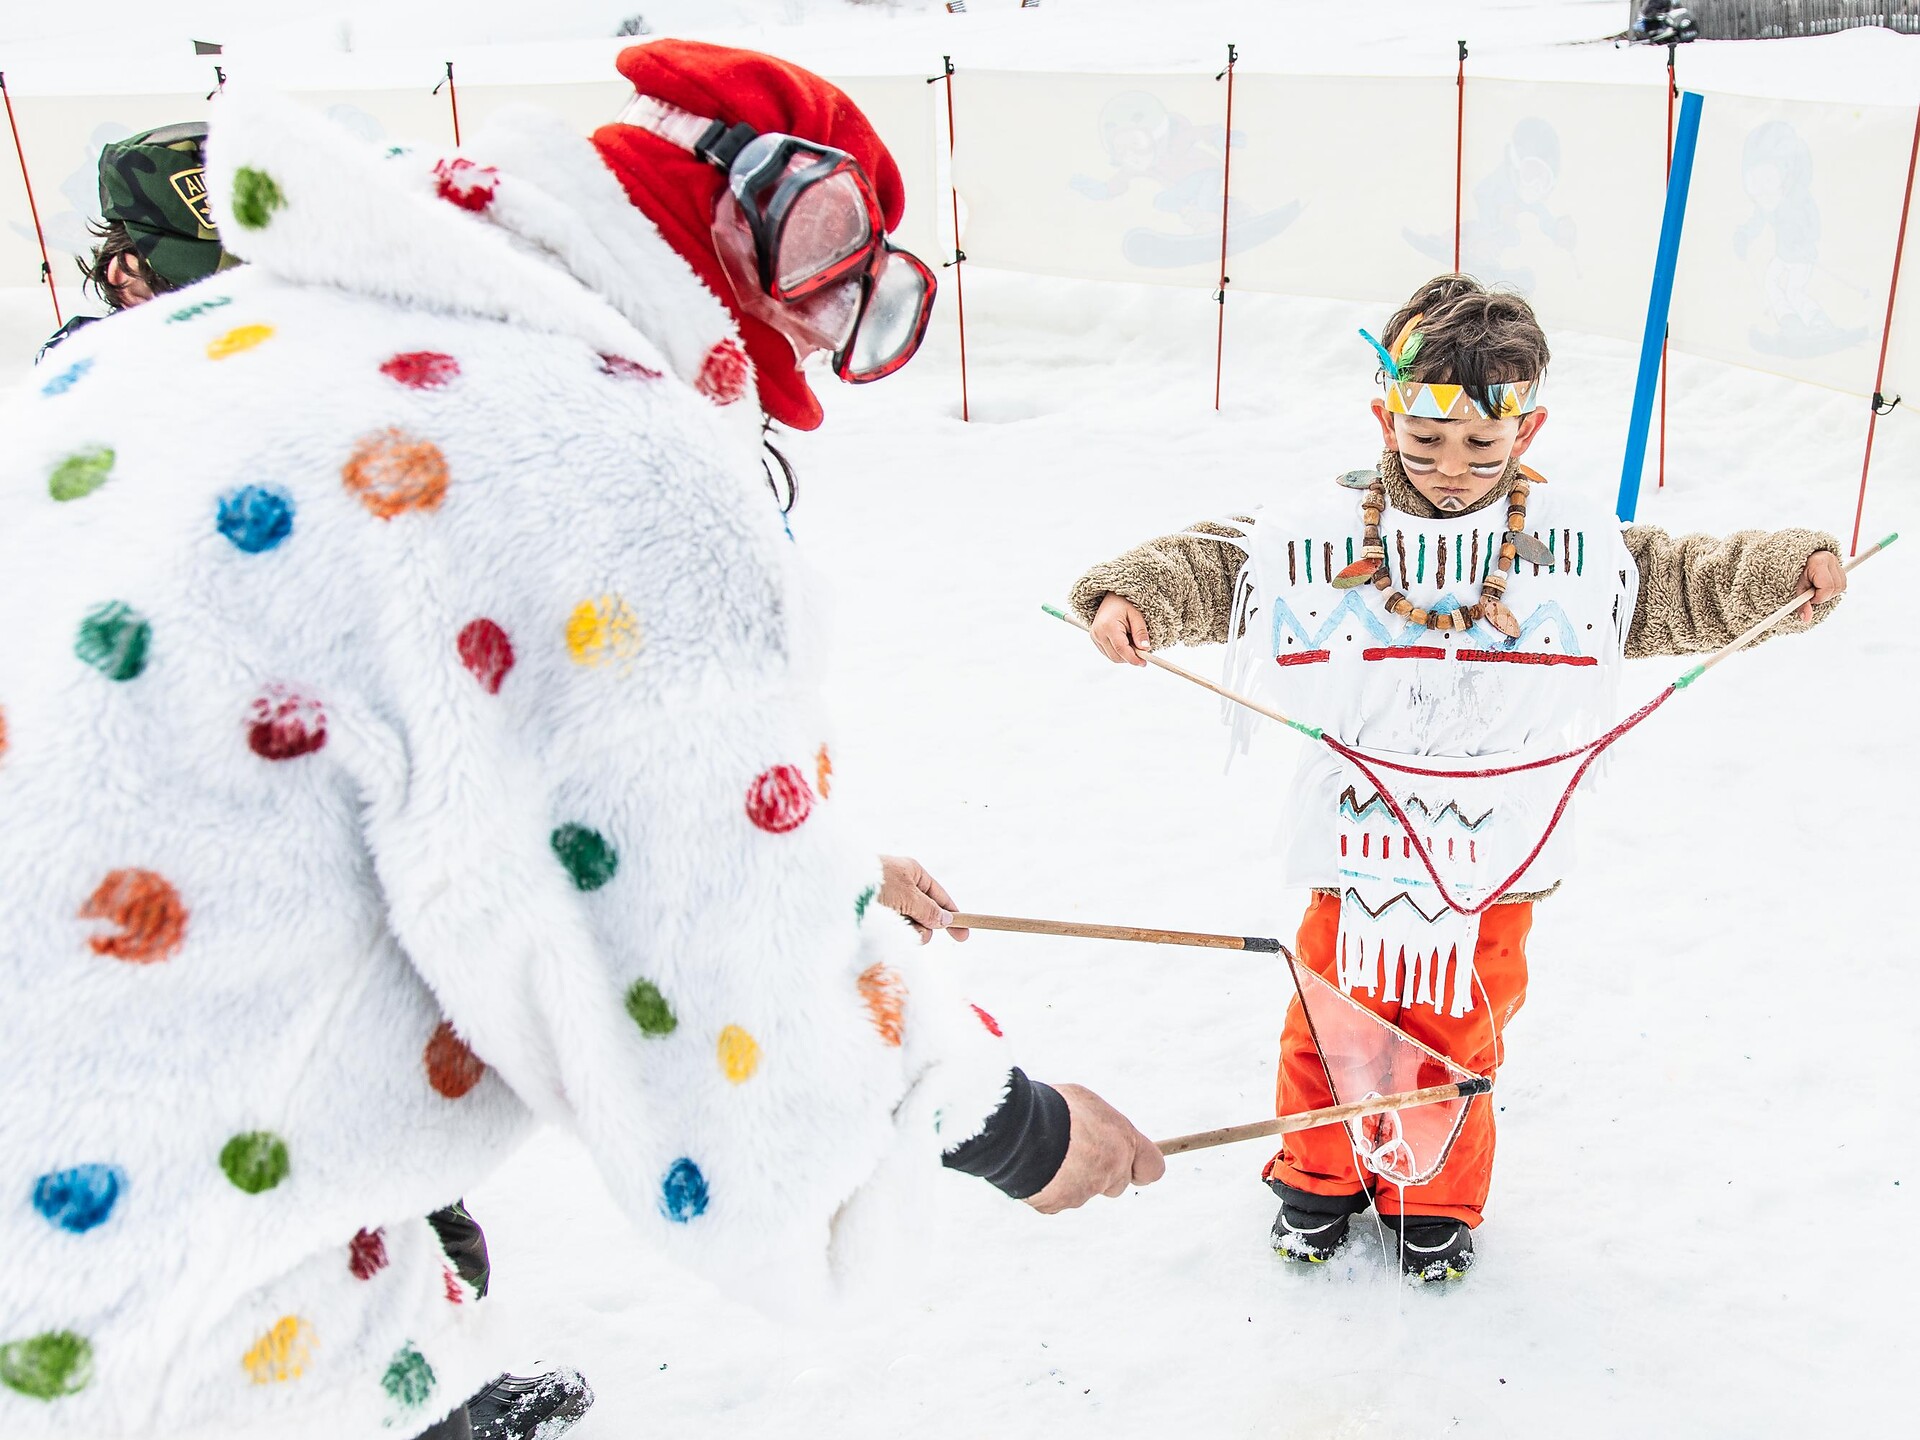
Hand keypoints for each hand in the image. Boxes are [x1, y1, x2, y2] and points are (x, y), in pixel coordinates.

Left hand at [877, 855, 969, 943]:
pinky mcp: (877, 913)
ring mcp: (889, 900)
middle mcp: (903, 886)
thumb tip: (947, 920)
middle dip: (924, 925)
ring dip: (908, 929)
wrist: (837, 884)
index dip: (952, 915)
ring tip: (891, 923)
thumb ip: (928, 910)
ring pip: (911, 923)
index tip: (963, 935)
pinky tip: (884, 926)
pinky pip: (895, 927)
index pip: (940, 896)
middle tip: (914, 927)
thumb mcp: (907, 895)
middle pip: (926, 914)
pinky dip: (895, 930)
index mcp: (914, 873)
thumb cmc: (873, 882)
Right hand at [1024, 1084, 1165, 1213]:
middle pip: (1116, 1185)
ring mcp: (1086, 1191)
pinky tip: (1035, 1167)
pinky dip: (1048, 1188)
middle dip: (1101, 1174)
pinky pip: (1057, 1199)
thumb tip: (1101, 1133)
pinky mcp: (1059, 1204)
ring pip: (1085, 1192)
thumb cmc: (1055, 1106)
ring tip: (1049, 1154)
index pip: (1153, 1168)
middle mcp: (1111, 1170)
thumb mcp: (1087, 1104)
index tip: (1133, 1166)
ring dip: (1072, 1179)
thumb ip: (1102, 1127)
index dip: (1141, 1167)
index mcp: (1123, 1141)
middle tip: (1076, 1153)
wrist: (1021, 1127)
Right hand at [1090, 594, 1151, 665]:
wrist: (1111, 596)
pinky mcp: (1095, 639)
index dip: (1133, 659)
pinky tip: (1125, 640)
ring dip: (1125, 655)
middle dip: (1130, 657)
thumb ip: (1140, 632)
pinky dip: (1119, 652)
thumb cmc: (1124, 602)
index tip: (1144, 663)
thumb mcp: (1136, 614)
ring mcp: (1094, 637)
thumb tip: (1145, 649)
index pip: (1121, 649)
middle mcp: (1098, 633)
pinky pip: (1108, 653)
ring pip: (1112, 657)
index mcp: (1108, 625)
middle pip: (1116, 656)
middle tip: (1142, 651)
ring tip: (1132, 641)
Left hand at [1797, 550, 1845, 621]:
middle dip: (1824, 595)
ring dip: (1829, 592)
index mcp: (1819, 562)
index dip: (1818, 597)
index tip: (1810, 597)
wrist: (1799, 559)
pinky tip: (1823, 586)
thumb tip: (1806, 618)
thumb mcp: (1797, 588)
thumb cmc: (1796, 572)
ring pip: (1841, 586)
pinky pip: (1842, 582)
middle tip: (1812, 594)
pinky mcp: (1840, 566)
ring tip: (1816, 588)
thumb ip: (1802, 603)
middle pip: (1836, 587)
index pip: (1827, 587)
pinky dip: (1833, 588)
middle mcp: (1830, 560)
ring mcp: (1837, 562)